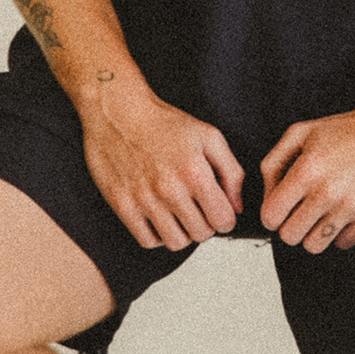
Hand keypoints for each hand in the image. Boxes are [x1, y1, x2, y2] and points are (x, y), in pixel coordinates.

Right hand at [80, 84, 245, 251]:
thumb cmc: (162, 122)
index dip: (226, 217)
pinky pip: (147, 241)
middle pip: (201, 234)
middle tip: (199, 209)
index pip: (223, 220)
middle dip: (206, 224)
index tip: (219, 210)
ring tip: (179, 214)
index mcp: (194, 172)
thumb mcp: (208, 136)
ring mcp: (144, 200)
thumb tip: (237, 206)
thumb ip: (231, 171)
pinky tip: (159, 217)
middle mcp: (169, 189)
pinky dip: (157, 235)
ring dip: (183, 232)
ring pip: (176, 242)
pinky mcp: (122, 205)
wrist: (118, 111)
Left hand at [258, 104, 354, 254]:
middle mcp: (328, 191)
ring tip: (324, 213)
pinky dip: (342, 231)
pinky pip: (344, 243)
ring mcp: (352, 206)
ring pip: (315, 246)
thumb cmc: (346, 129)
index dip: (273, 215)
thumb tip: (268, 198)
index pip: (271, 217)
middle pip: (290, 237)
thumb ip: (273, 165)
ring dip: (315, 232)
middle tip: (303, 211)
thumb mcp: (300, 133)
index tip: (282, 208)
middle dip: (292, 225)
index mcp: (306, 170)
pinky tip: (347, 210)